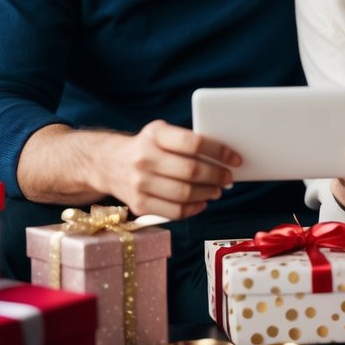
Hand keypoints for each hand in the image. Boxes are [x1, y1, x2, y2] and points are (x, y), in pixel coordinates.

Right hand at [102, 120, 241, 220]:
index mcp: (155, 134)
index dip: (219, 152)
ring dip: (208, 193)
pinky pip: (174, 212)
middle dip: (217, 175)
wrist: (108, 163)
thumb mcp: (161, 132)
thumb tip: (224, 157)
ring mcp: (140, 183)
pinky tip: (202, 202)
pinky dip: (194, 208)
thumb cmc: (147, 146)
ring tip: (218, 190)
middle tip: (229, 177)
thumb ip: (186, 140)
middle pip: (191, 171)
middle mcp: (144, 158)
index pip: (193, 142)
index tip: (235, 158)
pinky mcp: (138, 204)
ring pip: (184, 194)